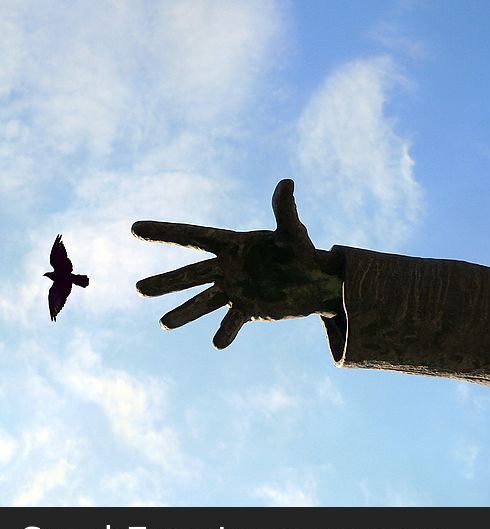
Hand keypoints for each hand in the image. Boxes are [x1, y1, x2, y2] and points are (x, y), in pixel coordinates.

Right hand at [132, 179, 341, 348]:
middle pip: (191, 274)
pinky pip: (232, 323)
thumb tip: (287, 184)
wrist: (316, 281)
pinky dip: (226, 333)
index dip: (165, 232)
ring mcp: (235, 291)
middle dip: (165, 282)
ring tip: (163, 323)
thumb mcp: (293, 232)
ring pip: (204, 302)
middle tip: (138, 289)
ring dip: (184, 313)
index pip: (194, 236)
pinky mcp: (248, 310)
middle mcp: (227, 269)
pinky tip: (217, 344)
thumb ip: (286, 211)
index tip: (134, 228)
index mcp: (233, 245)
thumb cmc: (302, 252)